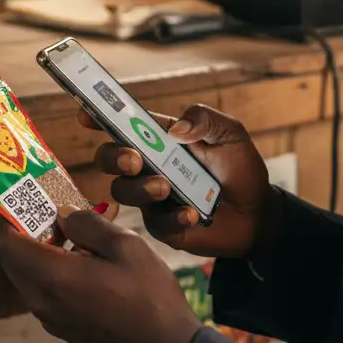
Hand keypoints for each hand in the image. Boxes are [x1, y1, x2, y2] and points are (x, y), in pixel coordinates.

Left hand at [0, 205, 203, 342]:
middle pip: (12, 259)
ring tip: (73, 230)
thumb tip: (61, 213)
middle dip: (23, 229)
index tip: (20, 196)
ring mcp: (50, 317)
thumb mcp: (126, 246)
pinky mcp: (62, 326)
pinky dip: (52, 268)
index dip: (6, 216)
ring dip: (40, 248)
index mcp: (53, 277)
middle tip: (49, 208)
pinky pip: (43, 290)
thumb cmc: (150, 295)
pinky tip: (84, 257)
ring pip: (28, 274)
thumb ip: (87, 224)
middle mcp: (42, 300)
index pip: (6, 242)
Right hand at [84, 104, 278, 259]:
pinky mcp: (162, 226)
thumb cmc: (240, 168)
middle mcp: (148, 166)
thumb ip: (205, 119)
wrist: (258, 214)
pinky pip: (154, 223)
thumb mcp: (230, 134)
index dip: (99, 117)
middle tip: (135, 160)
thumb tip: (176, 127)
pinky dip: (172, 217)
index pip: (123, 124)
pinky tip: (192, 214)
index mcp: (159, 139)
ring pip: (122, 192)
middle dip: (114, 157)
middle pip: (109, 158)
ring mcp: (151, 198)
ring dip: (140, 188)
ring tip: (167, 188)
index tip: (84, 115)